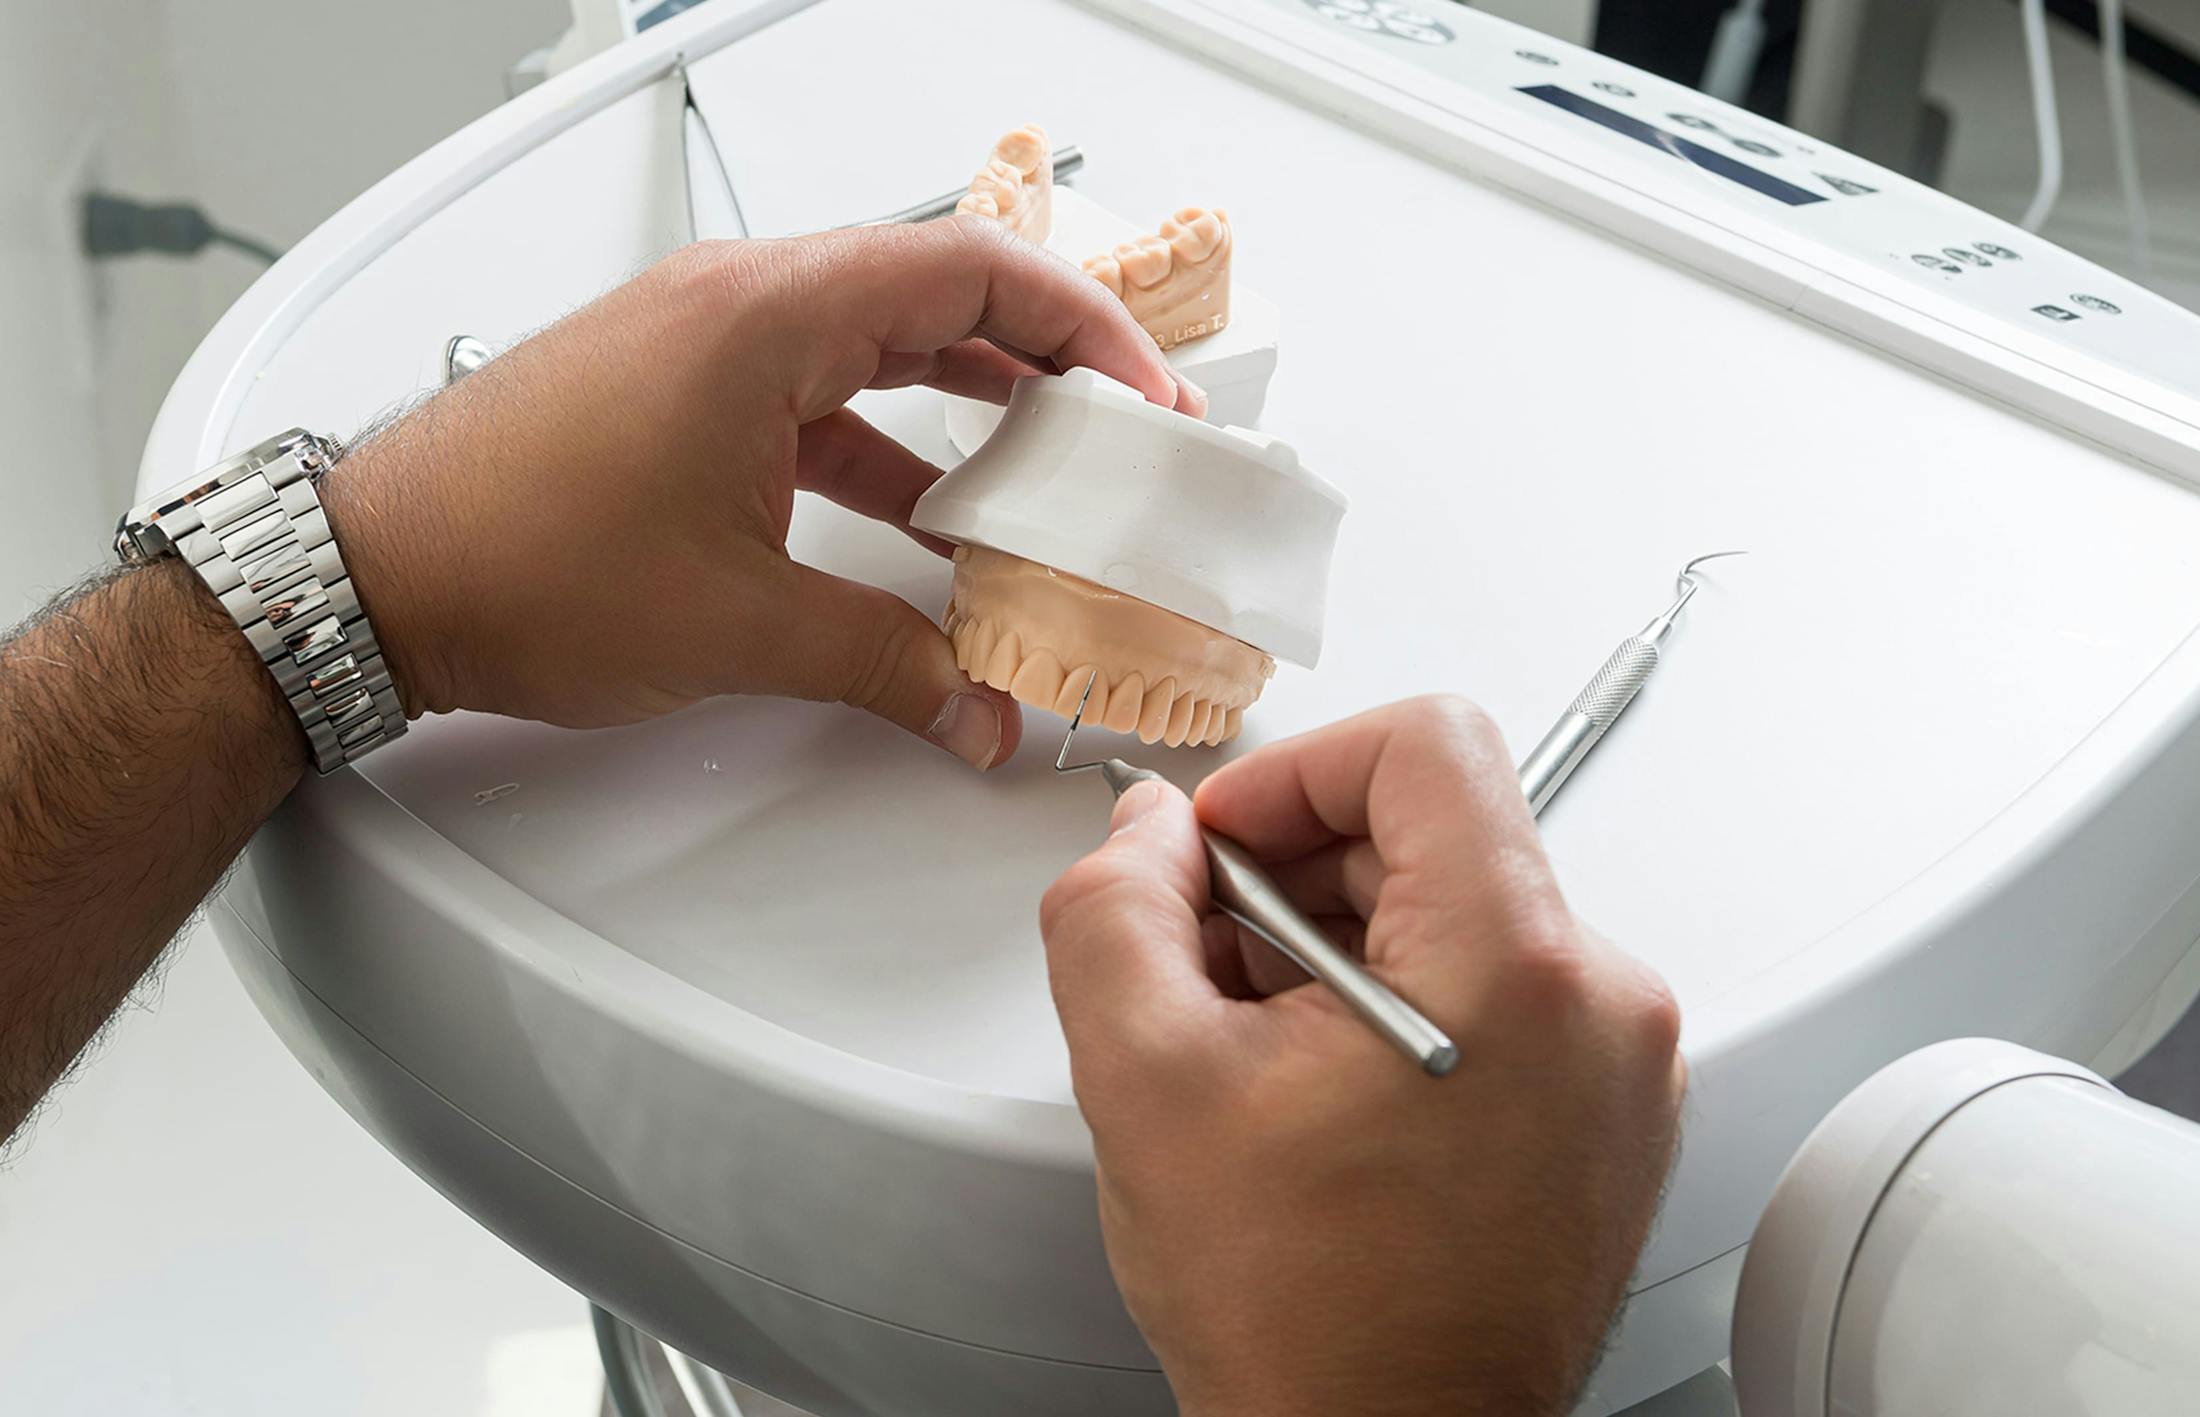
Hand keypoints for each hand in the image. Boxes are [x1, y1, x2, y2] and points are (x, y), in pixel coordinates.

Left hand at [317, 218, 1199, 765]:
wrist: (367, 584)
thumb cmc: (510, 561)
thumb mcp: (738, 625)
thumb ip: (887, 666)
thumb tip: (973, 709)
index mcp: (766, 315)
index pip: (974, 272)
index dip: (1087, 328)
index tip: (1149, 394)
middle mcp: (737, 304)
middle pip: (936, 295)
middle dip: (1044, 366)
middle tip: (1118, 433)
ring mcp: (702, 344)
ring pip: (877, 346)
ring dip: (968, 408)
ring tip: (1043, 480)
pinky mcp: (677, 395)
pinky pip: (816, 396)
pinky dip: (885, 447)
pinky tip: (923, 523)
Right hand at [1039, 697, 1685, 1415]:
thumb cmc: (1310, 1319)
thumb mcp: (1145, 1081)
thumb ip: (1114, 907)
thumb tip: (1145, 834)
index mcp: (1515, 968)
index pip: (1425, 743)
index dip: (1296, 773)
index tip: (1226, 845)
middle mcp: (1601, 1003)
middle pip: (1435, 829)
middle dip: (1295, 875)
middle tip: (1207, 960)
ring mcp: (1619, 1065)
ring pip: (1460, 912)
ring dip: (1335, 947)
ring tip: (1257, 1050)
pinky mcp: (1607, 1113)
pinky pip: (1499, 993)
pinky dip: (1398, 1008)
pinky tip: (1318, 1092)